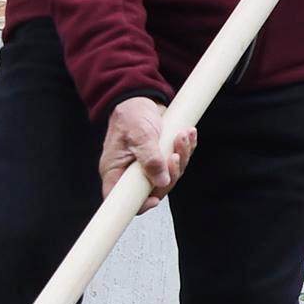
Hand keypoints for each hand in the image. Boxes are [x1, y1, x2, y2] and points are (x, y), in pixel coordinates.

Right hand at [100, 97, 195, 212]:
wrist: (140, 99)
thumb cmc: (132, 116)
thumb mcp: (140, 135)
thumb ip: (150, 158)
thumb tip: (161, 180)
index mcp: (116, 171)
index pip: (122, 199)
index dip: (139, 204)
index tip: (155, 198)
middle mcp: (131, 172)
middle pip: (154, 189)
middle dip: (171, 173)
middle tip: (175, 155)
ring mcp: (147, 167)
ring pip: (170, 176)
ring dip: (181, 157)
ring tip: (182, 136)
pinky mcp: (161, 158)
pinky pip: (177, 162)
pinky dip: (185, 149)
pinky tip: (187, 135)